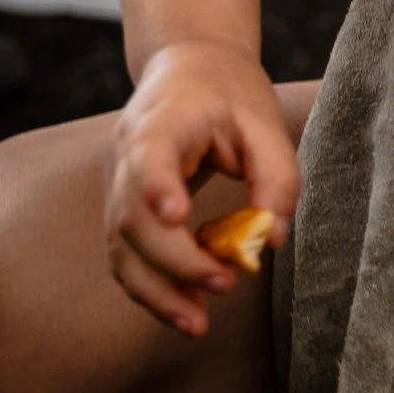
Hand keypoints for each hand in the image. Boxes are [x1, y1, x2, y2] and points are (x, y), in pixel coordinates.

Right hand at [103, 36, 300, 337]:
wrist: (188, 68)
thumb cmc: (229, 93)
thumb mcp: (264, 121)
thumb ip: (276, 176)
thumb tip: (270, 238)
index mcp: (160, 121)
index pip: (148, 155)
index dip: (157, 187)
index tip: (176, 216)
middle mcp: (126, 156)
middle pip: (132, 218)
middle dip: (174, 262)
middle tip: (224, 283)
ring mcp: (117, 186)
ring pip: (121, 249)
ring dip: (157, 292)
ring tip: (198, 324)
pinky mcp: (123, 211)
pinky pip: (129, 258)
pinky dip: (154, 288)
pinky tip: (189, 310)